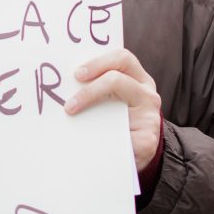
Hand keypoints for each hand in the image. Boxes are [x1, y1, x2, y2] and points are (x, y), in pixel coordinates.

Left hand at [66, 48, 161, 173]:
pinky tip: (89, 147)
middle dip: (89, 91)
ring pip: (117, 111)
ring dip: (91, 119)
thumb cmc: (118, 121)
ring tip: (74, 127)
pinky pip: (120, 138)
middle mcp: (147, 94)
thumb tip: (64, 86)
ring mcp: (150, 118)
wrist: (139, 154)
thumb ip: (98, 88)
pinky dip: (102, 142)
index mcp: (138, 79)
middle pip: (117, 80)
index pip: (122, 59)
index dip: (98, 63)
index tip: (77, 74)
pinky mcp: (148, 140)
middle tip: (69, 106)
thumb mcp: (113, 100)